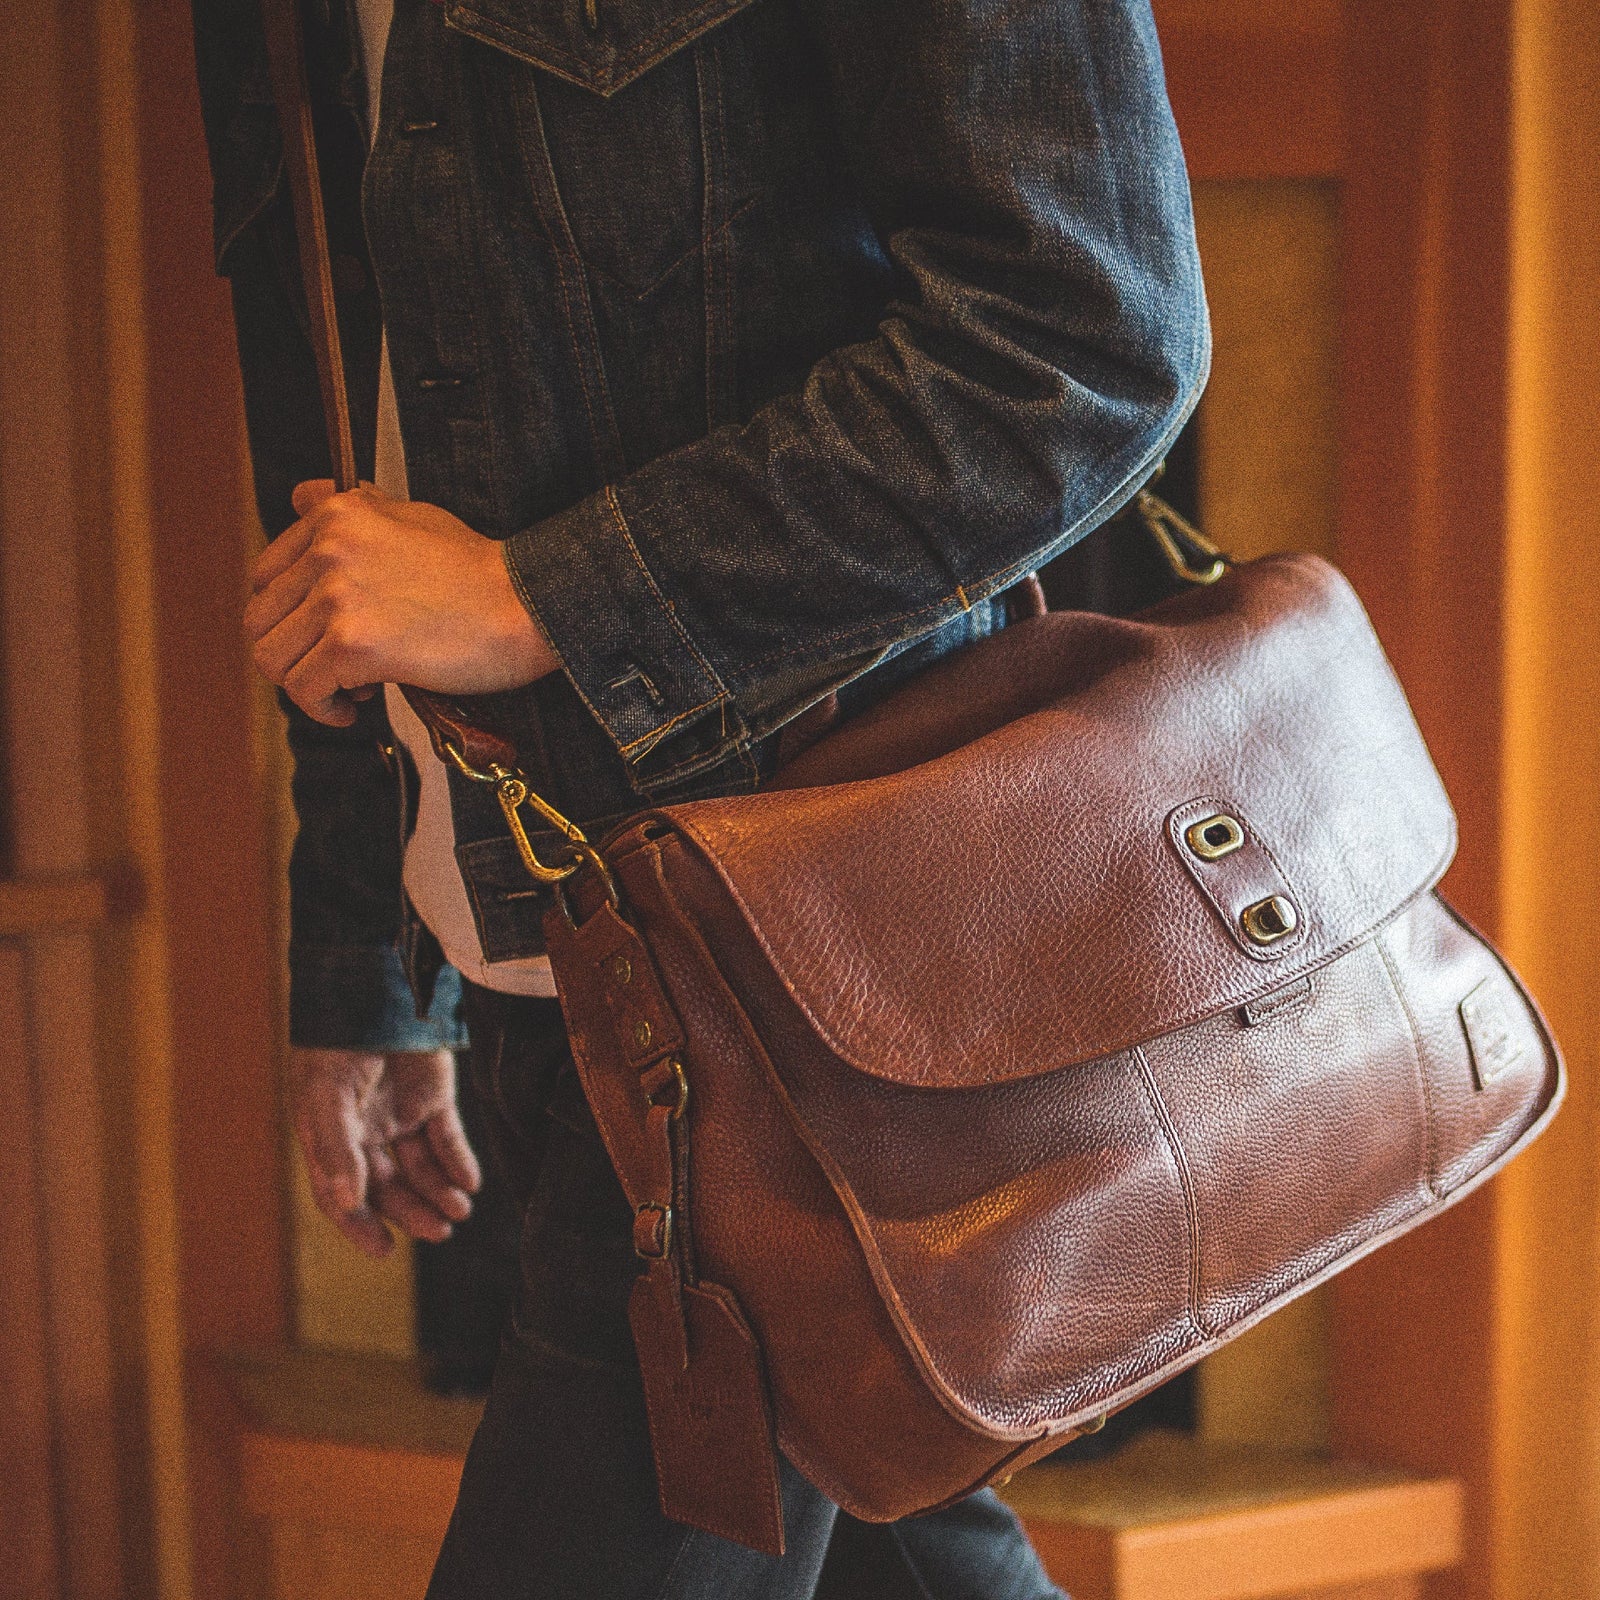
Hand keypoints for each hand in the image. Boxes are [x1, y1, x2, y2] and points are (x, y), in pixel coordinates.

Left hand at [245, 480, 559, 725]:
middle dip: (291, 653)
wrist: (526, 605)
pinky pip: (305, 690)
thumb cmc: (479, 571)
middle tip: (331, 669)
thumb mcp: (411, 516)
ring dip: (304, 684)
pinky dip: (324, 709)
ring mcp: (336, 598)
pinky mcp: (352, 645)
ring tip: (344, 691)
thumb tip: (302, 494)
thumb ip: (353, 508)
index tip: (320, 635)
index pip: (265, 575)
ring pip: (273, 659)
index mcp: (337, 517)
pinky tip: (352, 708)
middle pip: (260, 620)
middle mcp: (327, 551)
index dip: (287, 616)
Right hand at [290, 1046, 482, 1257]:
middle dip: (414, 1213)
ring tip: (459, 1213)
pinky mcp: (431, 1097)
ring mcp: (399, 1114)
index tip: (384, 1251)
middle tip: (442, 1233)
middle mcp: (364, 1132)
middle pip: (388, 1187)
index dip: (360, 1225)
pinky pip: (446, 1138)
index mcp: (329, 1138)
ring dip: (439, 1193)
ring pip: (420, 1168)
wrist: (377, 990)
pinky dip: (458, 1162)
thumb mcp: (328, 1098)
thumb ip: (337, 1150)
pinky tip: (470, 1182)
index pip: (343, 1194)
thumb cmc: (339, 1045)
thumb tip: (347, 1204)